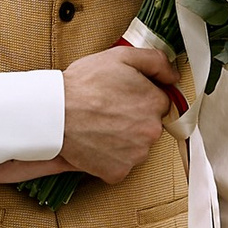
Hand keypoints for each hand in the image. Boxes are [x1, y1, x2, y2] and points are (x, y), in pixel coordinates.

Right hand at [58, 49, 176, 185]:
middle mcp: (151, 132)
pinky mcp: (118, 172)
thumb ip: (155, 61)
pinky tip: (94, 143)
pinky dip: (109, 157)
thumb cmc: (83, 83)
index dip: (139, 98)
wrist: (53, 113)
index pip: (158, 103)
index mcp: (155, 103)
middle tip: (107, 111)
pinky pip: (119, 165)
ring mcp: (135, 155)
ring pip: (135, 147)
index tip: (121, 97)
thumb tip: (174, 76)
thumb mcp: (121, 56)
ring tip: (98, 126)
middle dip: (132, 120)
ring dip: (122, 140)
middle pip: (148, 126)